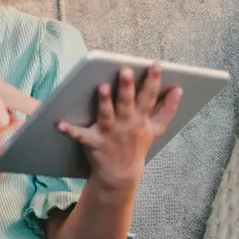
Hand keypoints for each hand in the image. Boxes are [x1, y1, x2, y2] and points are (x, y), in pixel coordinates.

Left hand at [58, 64, 181, 190]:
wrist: (121, 174)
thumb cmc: (137, 145)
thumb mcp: (157, 129)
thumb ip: (168, 109)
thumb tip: (179, 90)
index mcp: (141, 119)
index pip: (149, 97)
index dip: (153, 81)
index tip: (155, 65)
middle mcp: (126, 124)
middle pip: (127, 103)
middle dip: (126, 87)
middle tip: (125, 70)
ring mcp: (109, 133)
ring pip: (106, 114)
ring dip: (104, 102)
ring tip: (101, 87)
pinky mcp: (93, 142)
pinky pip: (80, 135)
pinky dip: (70, 130)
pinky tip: (59, 124)